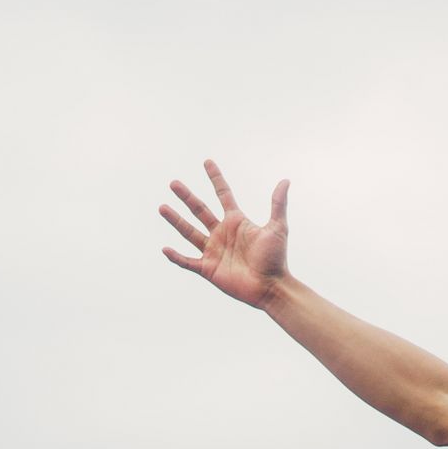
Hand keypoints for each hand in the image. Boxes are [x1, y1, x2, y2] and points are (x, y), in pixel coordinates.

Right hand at [160, 160, 291, 309]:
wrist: (271, 287)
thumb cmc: (276, 258)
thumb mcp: (278, 228)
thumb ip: (278, 204)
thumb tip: (285, 181)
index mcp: (236, 222)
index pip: (223, 195)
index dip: (215, 179)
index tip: (207, 162)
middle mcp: (222, 233)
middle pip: (200, 210)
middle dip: (186, 197)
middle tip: (173, 183)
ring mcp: (213, 251)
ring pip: (189, 232)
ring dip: (176, 220)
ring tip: (162, 207)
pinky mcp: (208, 269)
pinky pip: (187, 261)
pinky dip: (176, 257)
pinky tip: (165, 248)